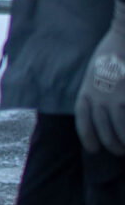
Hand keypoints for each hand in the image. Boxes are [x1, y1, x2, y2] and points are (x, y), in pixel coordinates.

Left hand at [81, 10, 124, 156]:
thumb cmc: (112, 54)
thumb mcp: (94, 73)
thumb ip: (94, 92)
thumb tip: (98, 110)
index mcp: (87, 93)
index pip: (84, 124)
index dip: (88, 139)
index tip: (94, 149)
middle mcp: (100, 100)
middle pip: (104, 133)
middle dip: (112, 145)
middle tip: (119, 150)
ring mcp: (119, 101)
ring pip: (122, 133)